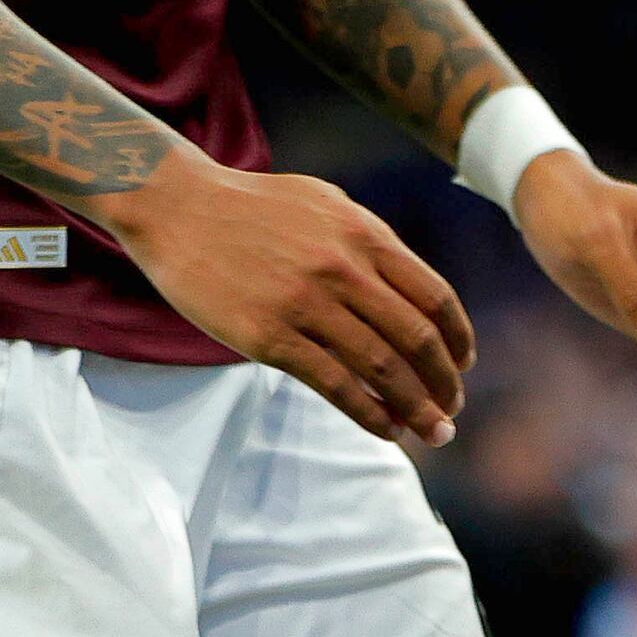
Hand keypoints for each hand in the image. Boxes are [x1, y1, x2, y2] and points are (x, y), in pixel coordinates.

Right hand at [111, 155, 473, 445]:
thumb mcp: (325, 204)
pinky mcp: (268, 336)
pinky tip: (386, 429)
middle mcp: (343, 269)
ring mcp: (306, 303)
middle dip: (444, 384)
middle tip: (451, 410)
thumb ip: (371, 243)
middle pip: (417, 341)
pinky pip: (335, 387)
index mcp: (364, 235)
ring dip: (417, 409)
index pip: (435, 299)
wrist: (173, 204)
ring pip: (382, 370)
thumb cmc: (251, 207)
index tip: (463, 366)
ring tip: (433, 432)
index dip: (458, 341)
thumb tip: (414, 291)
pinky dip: (370, 415)